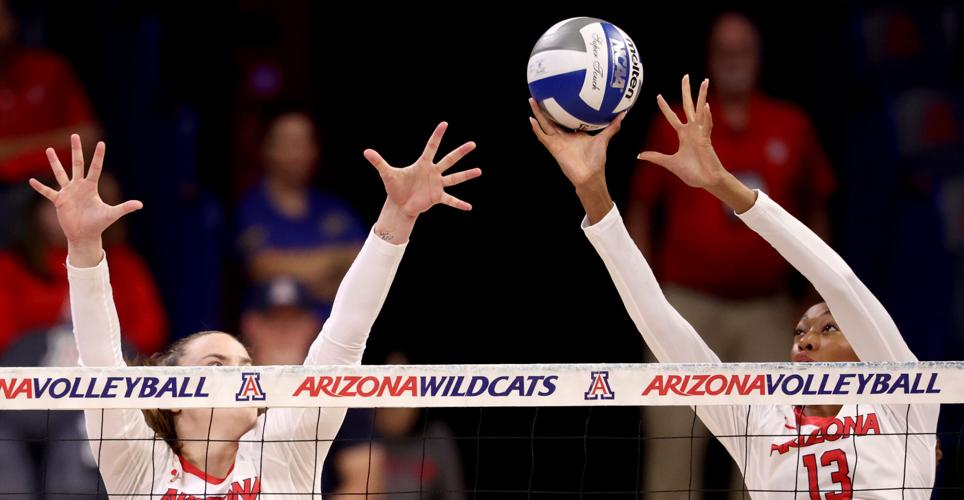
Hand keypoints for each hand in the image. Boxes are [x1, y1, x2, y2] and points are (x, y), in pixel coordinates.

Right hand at [28, 135, 142, 246]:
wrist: (85, 235)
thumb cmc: (98, 224)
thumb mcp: (112, 214)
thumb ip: (125, 207)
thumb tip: (141, 205)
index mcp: (91, 186)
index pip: (95, 167)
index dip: (98, 156)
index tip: (101, 142)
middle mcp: (79, 186)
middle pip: (77, 164)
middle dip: (76, 150)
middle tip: (75, 135)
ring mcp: (68, 192)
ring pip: (60, 173)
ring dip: (55, 162)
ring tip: (49, 149)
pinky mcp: (59, 201)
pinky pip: (48, 192)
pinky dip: (40, 187)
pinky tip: (31, 180)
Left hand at [364, 122, 480, 218]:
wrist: (399, 205)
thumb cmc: (395, 188)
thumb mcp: (387, 174)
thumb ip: (379, 162)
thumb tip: (366, 151)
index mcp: (422, 164)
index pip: (431, 147)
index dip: (437, 136)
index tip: (444, 123)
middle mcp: (433, 172)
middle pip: (449, 159)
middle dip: (460, 152)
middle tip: (473, 144)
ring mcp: (437, 185)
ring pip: (454, 178)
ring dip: (466, 174)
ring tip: (479, 171)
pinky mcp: (437, 197)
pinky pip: (450, 200)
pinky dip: (459, 204)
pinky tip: (469, 207)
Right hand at [527, 98, 624, 189]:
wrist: (590, 175)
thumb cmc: (596, 160)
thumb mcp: (604, 139)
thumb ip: (612, 127)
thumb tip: (623, 114)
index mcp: (575, 133)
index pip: (565, 118)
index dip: (560, 108)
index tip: (558, 94)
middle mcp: (564, 136)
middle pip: (552, 119)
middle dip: (545, 107)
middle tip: (540, 93)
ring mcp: (557, 142)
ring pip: (545, 124)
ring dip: (537, 113)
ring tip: (531, 100)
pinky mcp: (554, 148)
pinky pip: (543, 137)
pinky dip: (536, 129)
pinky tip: (531, 119)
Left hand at [637, 75, 755, 212]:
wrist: (706, 181)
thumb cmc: (691, 172)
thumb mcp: (669, 163)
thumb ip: (655, 157)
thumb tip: (639, 155)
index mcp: (683, 135)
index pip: (672, 117)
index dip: (665, 107)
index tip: (658, 96)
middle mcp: (692, 130)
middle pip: (688, 106)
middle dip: (686, 91)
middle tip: (686, 76)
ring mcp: (701, 133)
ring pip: (701, 110)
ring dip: (702, 96)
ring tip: (704, 81)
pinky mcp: (707, 140)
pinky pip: (707, 126)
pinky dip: (707, 117)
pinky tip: (706, 106)